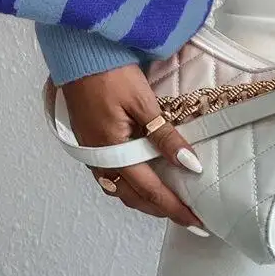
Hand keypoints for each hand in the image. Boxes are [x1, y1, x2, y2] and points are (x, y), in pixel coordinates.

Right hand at [62, 63, 209, 235]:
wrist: (78, 55)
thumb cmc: (110, 74)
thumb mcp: (143, 103)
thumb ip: (165, 137)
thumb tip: (190, 164)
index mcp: (112, 153)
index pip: (150, 191)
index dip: (174, 208)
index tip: (196, 220)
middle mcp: (98, 161)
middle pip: (133, 198)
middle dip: (161, 210)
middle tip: (188, 216)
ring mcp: (91, 154)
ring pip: (120, 189)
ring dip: (145, 200)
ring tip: (171, 201)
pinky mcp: (90, 144)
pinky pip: (111, 176)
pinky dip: (130, 184)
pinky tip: (145, 178)